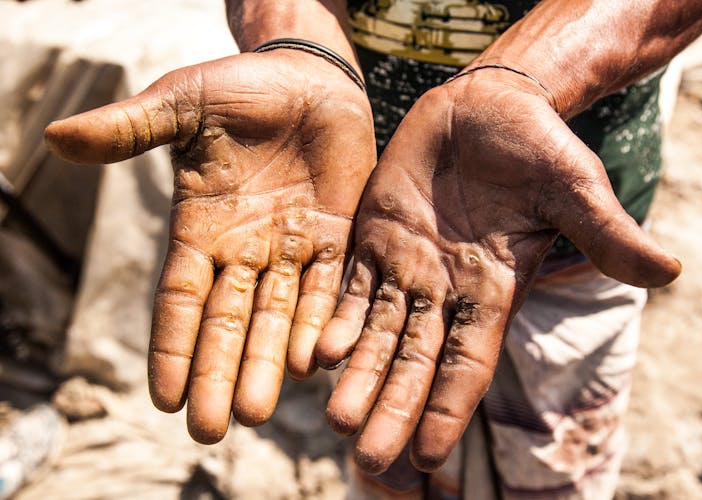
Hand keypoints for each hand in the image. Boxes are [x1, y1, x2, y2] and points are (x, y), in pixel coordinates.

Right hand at [45, 51, 375, 442]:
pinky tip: (314, 361)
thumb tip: (56, 137)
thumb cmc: (238, 90)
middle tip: (214, 431)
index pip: (180, 298)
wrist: (306, 80)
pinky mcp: (337, 235)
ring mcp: (292, 246)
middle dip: (220, 374)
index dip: (172, 346)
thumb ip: (131, 128)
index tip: (164, 398)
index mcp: (201, 228)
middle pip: (229, 322)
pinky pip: (329, 285)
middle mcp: (245, 249)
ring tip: (257, 411)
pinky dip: (322, 321)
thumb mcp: (181, 105)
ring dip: (268, 364)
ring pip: (278, 316)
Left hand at [315, 71, 679, 472]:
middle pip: (415, 360)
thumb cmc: (537, 145)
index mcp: (492, 288)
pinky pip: (348, 286)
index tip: (427, 454)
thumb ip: (606, 232)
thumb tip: (670, 271)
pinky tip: (317, 354)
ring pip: (375, 332)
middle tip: (368, 460)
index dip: (448, 406)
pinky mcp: (374, 237)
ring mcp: (406, 265)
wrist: (488, 105)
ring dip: (357, 376)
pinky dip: (333, 319)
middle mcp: (445, 289)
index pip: (468, 361)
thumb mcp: (574, 187)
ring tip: (336, 422)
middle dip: (392, 408)